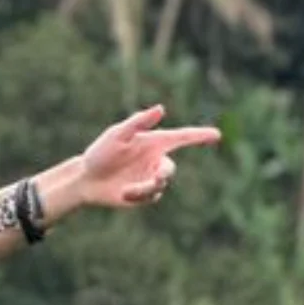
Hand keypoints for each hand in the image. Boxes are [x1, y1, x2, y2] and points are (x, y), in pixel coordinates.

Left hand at [74, 104, 220, 209]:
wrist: (86, 179)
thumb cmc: (100, 153)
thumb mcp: (117, 135)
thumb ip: (138, 122)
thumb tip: (161, 108)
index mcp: (152, 142)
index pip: (181, 138)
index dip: (200, 136)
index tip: (217, 134)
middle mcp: (155, 159)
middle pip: (170, 169)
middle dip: (164, 174)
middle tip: (157, 177)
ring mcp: (151, 177)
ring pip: (161, 184)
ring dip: (145, 187)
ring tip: (126, 190)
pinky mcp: (145, 194)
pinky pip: (151, 196)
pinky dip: (138, 195)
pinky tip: (123, 193)